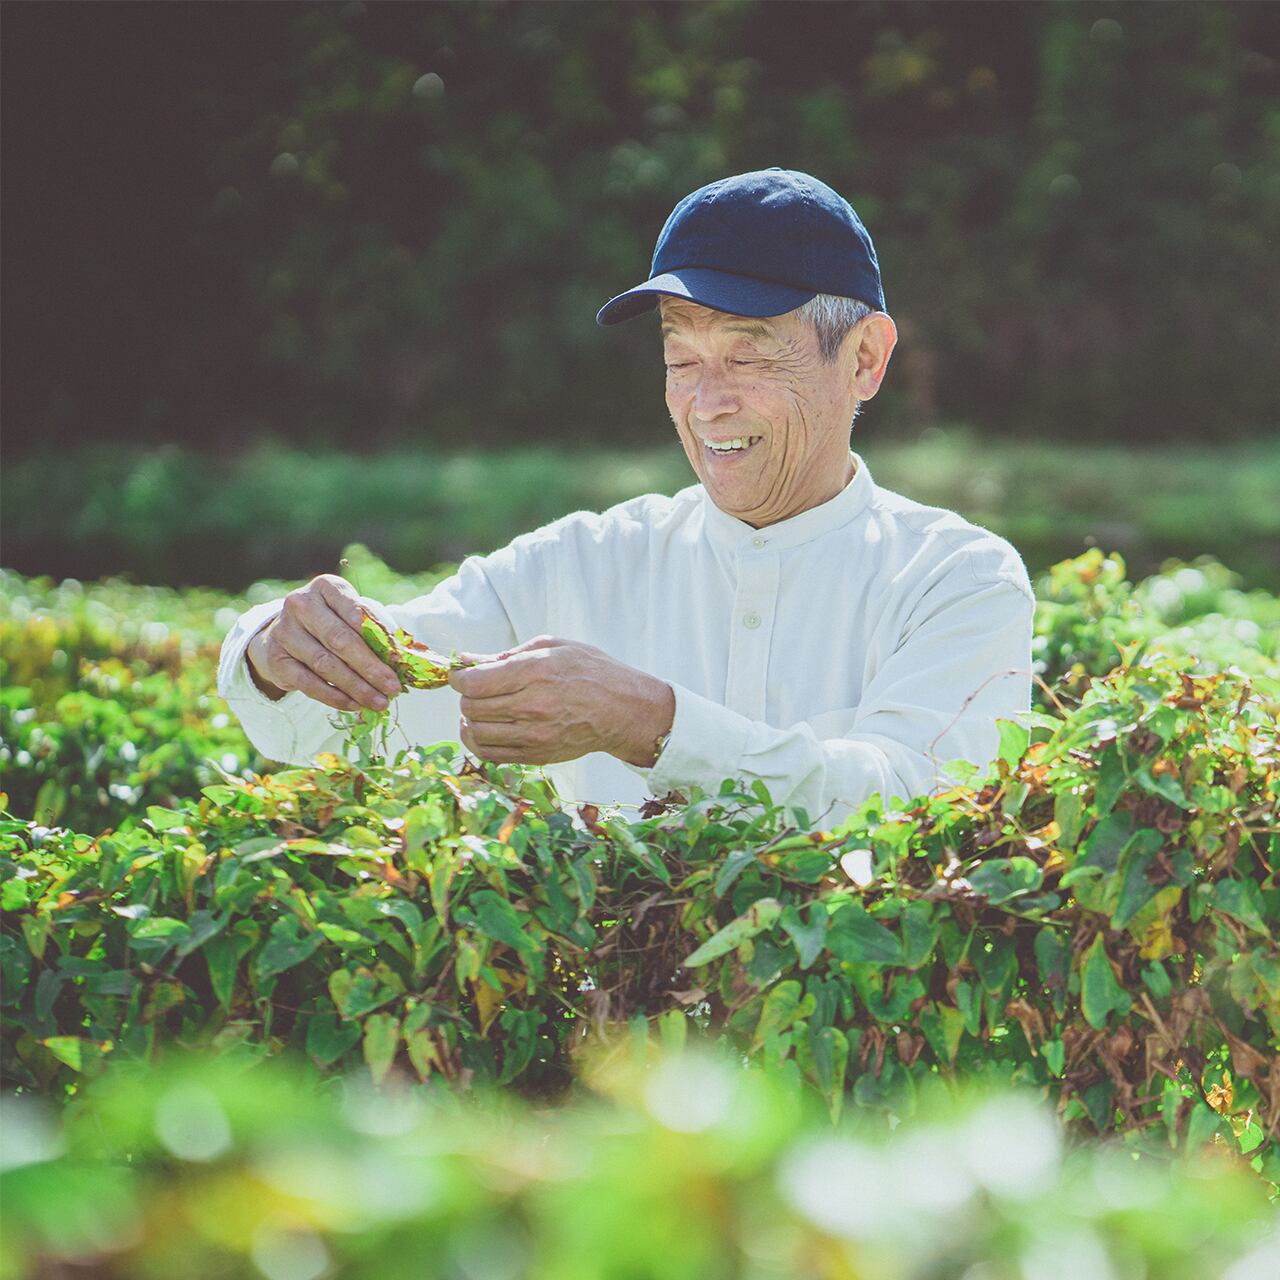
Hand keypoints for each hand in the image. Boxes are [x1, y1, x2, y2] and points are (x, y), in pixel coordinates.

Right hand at [246, 574, 402, 711]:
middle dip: (370, 668)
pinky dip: (334, 696)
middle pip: (340, 640)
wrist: (282, 637)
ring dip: (356, 687)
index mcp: (326, 587)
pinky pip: (308, 682)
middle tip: (393, 688)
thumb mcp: (350, 618)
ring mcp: (285, 631)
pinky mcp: (276, 659)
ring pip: (325, 664)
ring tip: (379, 702)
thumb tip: (404, 657)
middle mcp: (301, 604)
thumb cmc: (329, 624)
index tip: (399, 661)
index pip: (355, 612)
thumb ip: (374, 631)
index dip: (379, 638)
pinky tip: (354, 705)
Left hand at [448, 635, 674, 767]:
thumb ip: (506, 655)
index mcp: (536, 672)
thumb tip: (467, 661)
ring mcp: (535, 735)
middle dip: (467, 697)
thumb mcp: (553, 647)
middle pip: (471, 707)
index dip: (460, 678)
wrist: (624, 710)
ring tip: (483, 710)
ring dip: (472, 720)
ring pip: (476, 733)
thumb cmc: (591, 672)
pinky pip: (491, 754)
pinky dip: (480, 742)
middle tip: (479, 689)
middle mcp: (533, 706)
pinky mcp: (537, 756)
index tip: (464, 674)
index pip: (474, 683)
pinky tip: (486, 729)